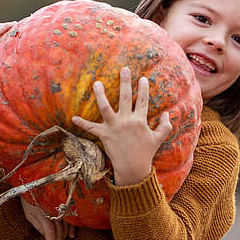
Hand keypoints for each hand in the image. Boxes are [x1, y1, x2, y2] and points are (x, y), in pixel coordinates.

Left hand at [21, 197, 75, 239]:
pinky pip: (72, 219)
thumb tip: (48, 238)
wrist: (35, 184)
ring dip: (63, 237)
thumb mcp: (30, 214)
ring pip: (66, 226)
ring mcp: (61, 207)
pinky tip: (71, 236)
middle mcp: (54, 210)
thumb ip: (39, 226)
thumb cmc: (30, 200)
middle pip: (60, 230)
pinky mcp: (67, 205)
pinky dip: (72, 228)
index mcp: (42, 212)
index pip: (50, 230)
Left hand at [71, 67, 171, 185]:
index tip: (142, 78)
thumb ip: (165, 126)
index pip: (143, 100)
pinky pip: (91, 128)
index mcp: (140, 121)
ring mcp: (114, 127)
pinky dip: (82, 123)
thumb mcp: (159, 139)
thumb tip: (167, 114)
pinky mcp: (104, 135)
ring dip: (100, 94)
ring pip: (105, 107)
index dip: (143, 89)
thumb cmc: (146, 153)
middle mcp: (127, 121)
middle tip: (124, 69)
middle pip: (125, 98)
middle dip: (125, 82)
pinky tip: (73, 118)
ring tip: (97, 82)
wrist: (133, 169)